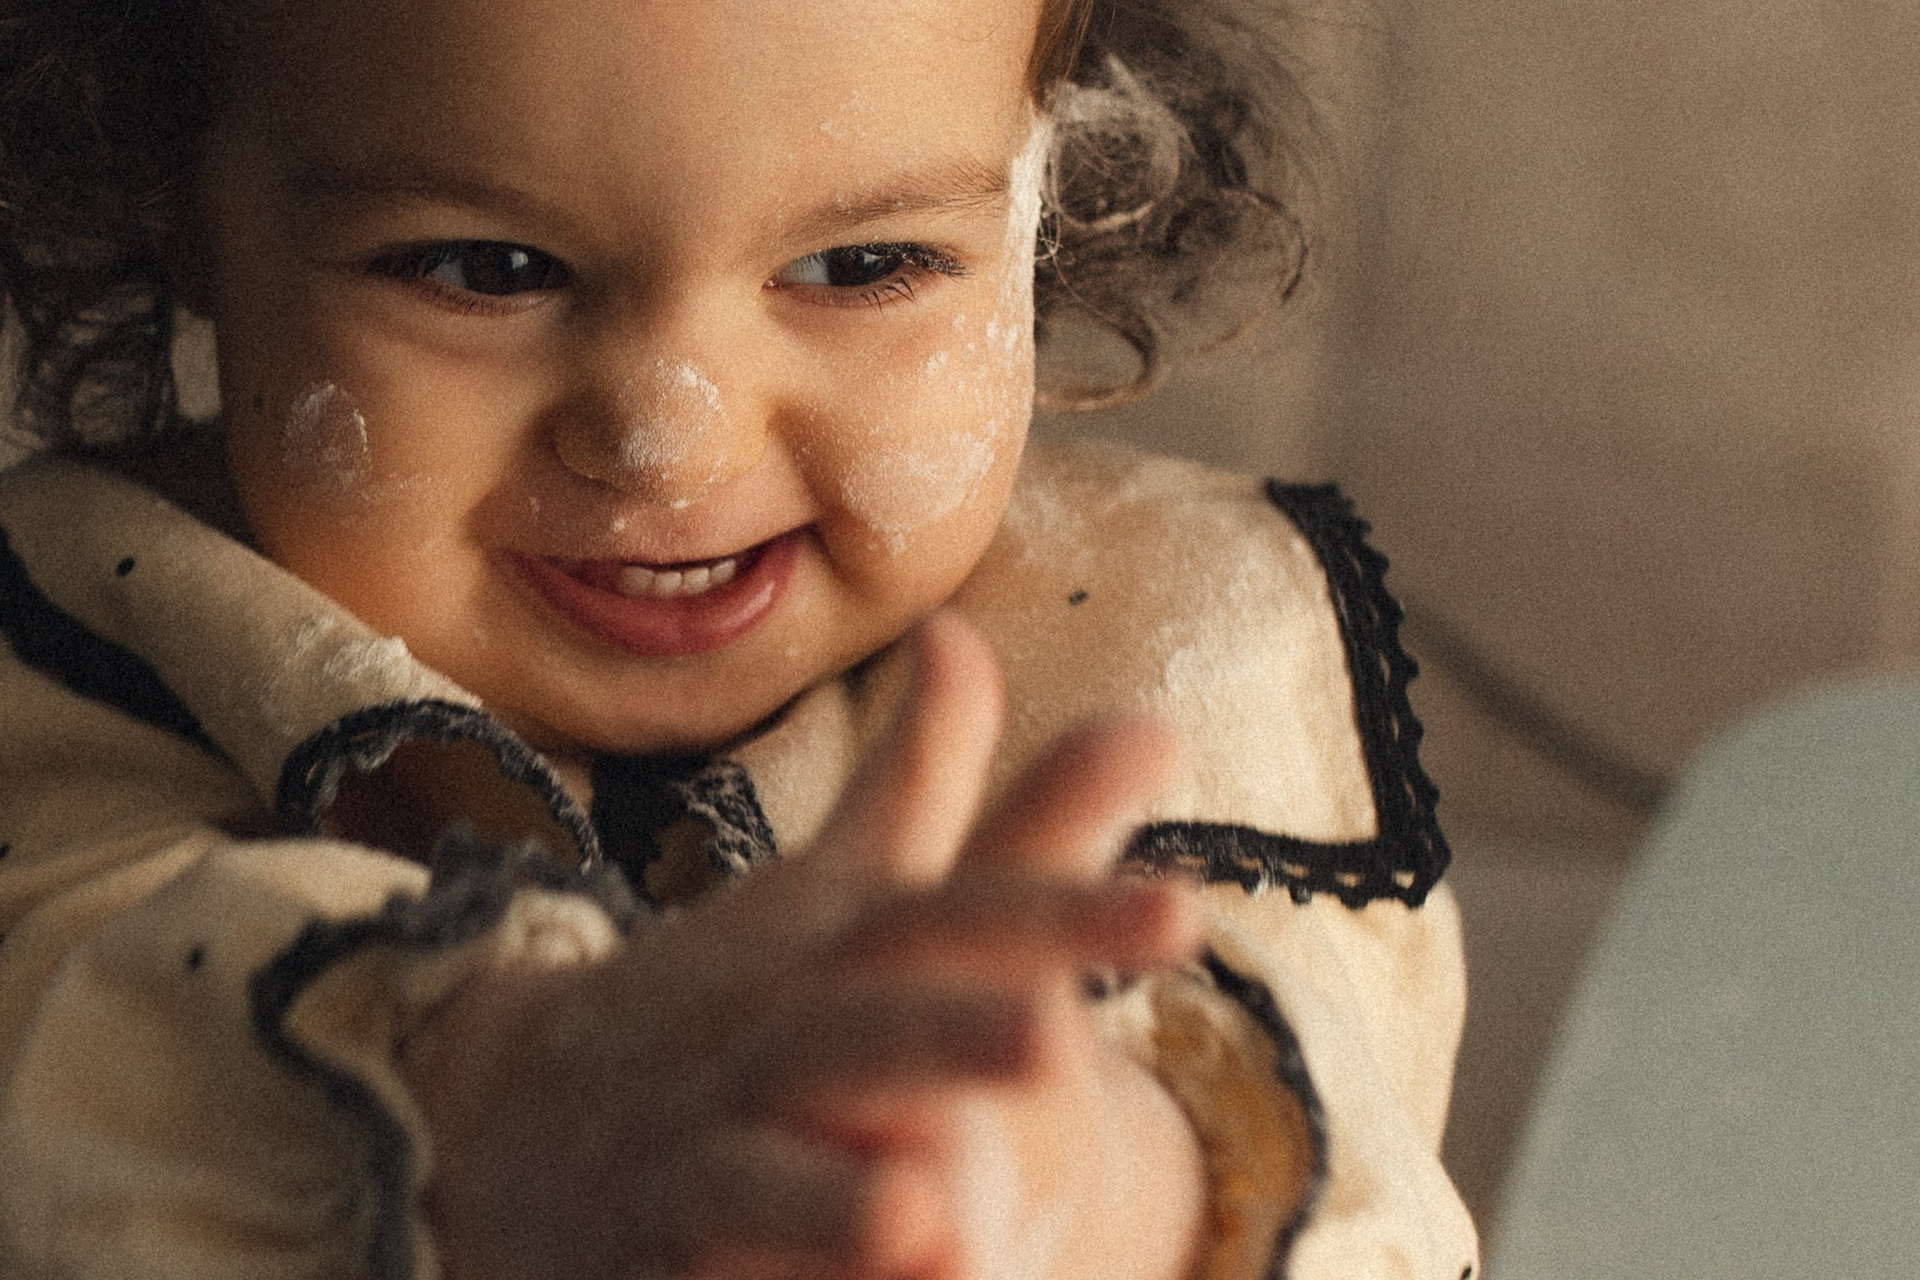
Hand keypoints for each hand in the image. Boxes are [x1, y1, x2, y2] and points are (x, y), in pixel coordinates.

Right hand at [401, 614, 1202, 1279]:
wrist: (504, 1102)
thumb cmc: (719, 994)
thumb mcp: (828, 897)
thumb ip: (918, 781)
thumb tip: (967, 628)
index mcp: (832, 953)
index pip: (951, 921)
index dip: (1062, 917)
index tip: (1183, 911)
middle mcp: (769, 1042)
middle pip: (859, 1038)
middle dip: (951, 1040)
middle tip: (1052, 1045)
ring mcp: (701, 1151)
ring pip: (764, 1179)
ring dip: (839, 1204)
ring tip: (936, 1217)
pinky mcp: (657, 1251)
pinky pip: (708, 1274)